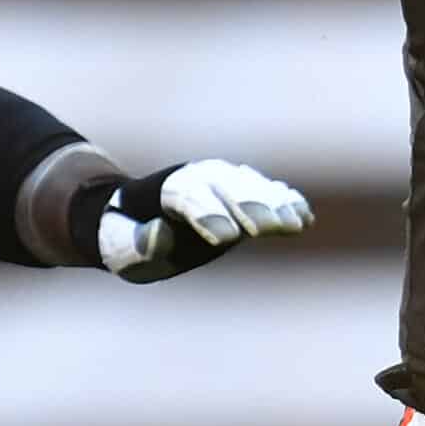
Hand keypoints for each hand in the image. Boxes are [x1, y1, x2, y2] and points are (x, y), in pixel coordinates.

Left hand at [75, 159, 313, 283]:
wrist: (135, 216)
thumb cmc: (124, 238)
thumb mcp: (120, 248)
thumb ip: (138, 244)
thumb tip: (158, 233)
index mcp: (162, 189)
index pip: (186, 195)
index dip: (207, 214)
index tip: (227, 238)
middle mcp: (195, 177)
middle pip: (225, 185)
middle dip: (248, 205)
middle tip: (269, 228)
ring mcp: (221, 181)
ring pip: (250, 185)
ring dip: (275, 203)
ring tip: (296, 223)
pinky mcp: (240, 192)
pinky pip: (266, 191)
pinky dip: (285, 201)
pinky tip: (305, 216)